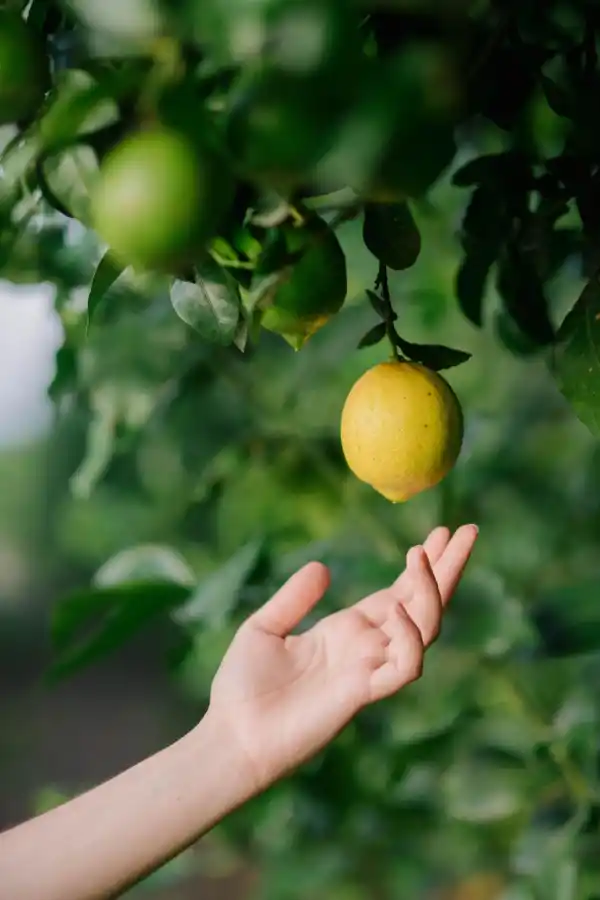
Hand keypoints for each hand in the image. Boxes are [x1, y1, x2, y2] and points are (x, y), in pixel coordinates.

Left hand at [207, 524, 477, 790]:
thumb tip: (323, 566)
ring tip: (423, 554)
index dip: (421, 565)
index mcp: (348, 631)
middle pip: (423, 604)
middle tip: (468, 531)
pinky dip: (411, 640)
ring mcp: (368, 670)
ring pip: (424, 630)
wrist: (231, 736)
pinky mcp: (362, 693)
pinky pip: (405, 667)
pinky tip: (400, 610)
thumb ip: (295, 598)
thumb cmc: (243, 686)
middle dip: (447, 569)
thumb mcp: (265, 627)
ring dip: (431, 592)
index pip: (399, 593)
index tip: (439, 532)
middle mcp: (366, 648)